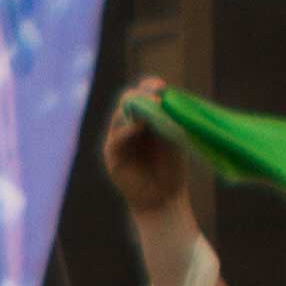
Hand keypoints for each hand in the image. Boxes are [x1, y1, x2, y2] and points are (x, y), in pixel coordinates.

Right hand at [99, 79, 192, 215]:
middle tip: (157, 97)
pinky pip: (116, 137)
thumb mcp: (173, 137)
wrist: (164, 198)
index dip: (149, 87)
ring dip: (136, 110)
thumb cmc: (172, 168)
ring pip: (120, 115)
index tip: (162, 87)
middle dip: (142, 95)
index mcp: (144, 117)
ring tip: (153, 108)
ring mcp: (118, 139)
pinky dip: (127, 130)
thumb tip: (163, 98)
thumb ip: (167, 119)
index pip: (142, 94)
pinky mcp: (112, 155)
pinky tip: (139, 127)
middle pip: (128, 100)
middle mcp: (128, 125)